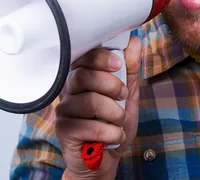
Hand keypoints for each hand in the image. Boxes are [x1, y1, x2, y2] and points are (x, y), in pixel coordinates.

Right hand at [55, 35, 141, 179]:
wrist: (105, 158)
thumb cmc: (113, 123)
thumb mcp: (128, 94)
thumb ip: (130, 69)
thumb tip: (135, 41)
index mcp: (83, 76)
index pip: (84, 57)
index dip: (101, 57)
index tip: (118, 64)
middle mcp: (69, 90)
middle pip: (84, 76)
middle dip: (112, 85)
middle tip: (124, 96)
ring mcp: (64, 110)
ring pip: (89, 101)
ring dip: (114, 112)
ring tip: (120, 121)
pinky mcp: (64, 130)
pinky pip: (89, 126)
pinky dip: (110, 132)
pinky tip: (114, 136)